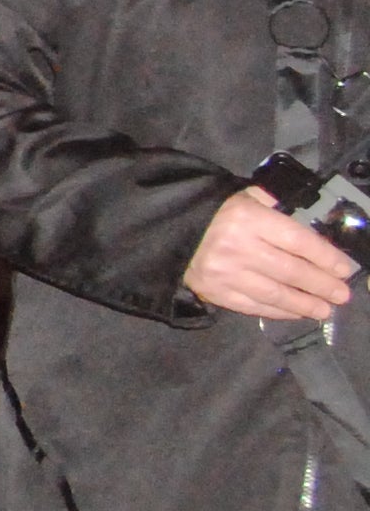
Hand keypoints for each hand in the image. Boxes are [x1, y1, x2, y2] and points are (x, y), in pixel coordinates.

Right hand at [184, 183, 358, 320]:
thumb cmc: (213, 212)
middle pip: (290, 270)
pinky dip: (278, 311)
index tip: (344, 269)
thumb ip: (275, 205)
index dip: (325, 257)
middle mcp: (238, 247)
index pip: (297, 240)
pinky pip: (253, 306)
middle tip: (341, 295)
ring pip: (275, 293)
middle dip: (321, 284)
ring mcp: (225, 273)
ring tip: (325, 310)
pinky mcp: (215, 292)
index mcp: (248, 218)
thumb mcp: (243, 197)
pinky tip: (296, 313)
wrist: (167, 230)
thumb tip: (309, 219)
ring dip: (304, 304)